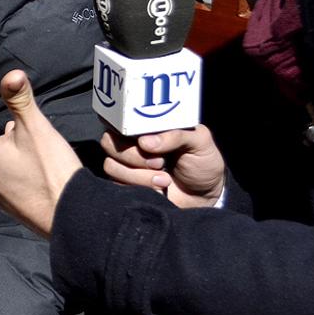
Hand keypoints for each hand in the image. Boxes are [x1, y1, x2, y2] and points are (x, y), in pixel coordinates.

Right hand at [100, 126, 225, 208]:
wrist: (204, 196)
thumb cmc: (202, 162)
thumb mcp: (200, 141)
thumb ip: (177, 135)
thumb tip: (144, 141)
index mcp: (146, 127)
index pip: (119, 118)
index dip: (121, 126)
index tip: (139, 138)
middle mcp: (132, 143)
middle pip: (109, 141)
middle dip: (133, 154)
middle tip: (159, 161)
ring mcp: (127, 165)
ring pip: (111, 164)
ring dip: (139, 175)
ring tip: (165, 179)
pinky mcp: (126, 184)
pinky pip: (116, 183)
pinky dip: (139, 186)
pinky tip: (159, 188)